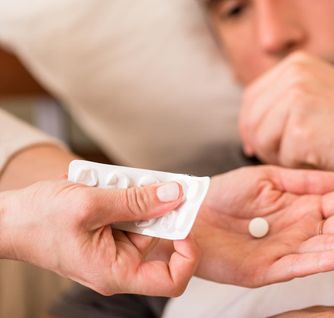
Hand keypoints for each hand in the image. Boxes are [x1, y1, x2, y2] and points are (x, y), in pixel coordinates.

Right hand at [0, 179, 198, 296]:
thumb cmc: (37, 221)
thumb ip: (136, 201)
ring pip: (146, 219)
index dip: (188, 252)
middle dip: (157, 207)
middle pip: (162, 239)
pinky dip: (123, 195)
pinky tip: (104, 185)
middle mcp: (120, 263)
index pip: (172, 279)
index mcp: (117, 271)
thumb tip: (175, 195)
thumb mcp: (90, 205)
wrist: (9, 219)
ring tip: (109, 183)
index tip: (184, 221)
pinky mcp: (109, 232)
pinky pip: (129, 212)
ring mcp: (115, 247)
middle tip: (147, 183)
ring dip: (136, 195)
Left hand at [191, 166, 333, 286]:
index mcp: (303, 205)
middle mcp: (303, 228)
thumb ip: (306, 181)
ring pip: (333, 245)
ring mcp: (289, 250)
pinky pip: (302, 264)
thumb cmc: (226, 193)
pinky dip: (325, 259)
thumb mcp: (268, 178)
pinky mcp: (270, 269)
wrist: (191, 213)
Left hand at [239, 52, 333, 184]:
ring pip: (261, 139)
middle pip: (252, 119)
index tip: (258, 145)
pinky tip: (324, 159)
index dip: (252, 125)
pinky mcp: (301, 126)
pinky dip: (299, 167)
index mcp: (295, 64)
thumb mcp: (322, 97)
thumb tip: (249, 130)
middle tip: (290, 158)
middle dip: (263, 145)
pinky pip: (281, 157)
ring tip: (312, 156)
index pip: (252, 97)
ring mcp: (296, 98)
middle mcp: (292, 74)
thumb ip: (287, 104)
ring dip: (281, 156)